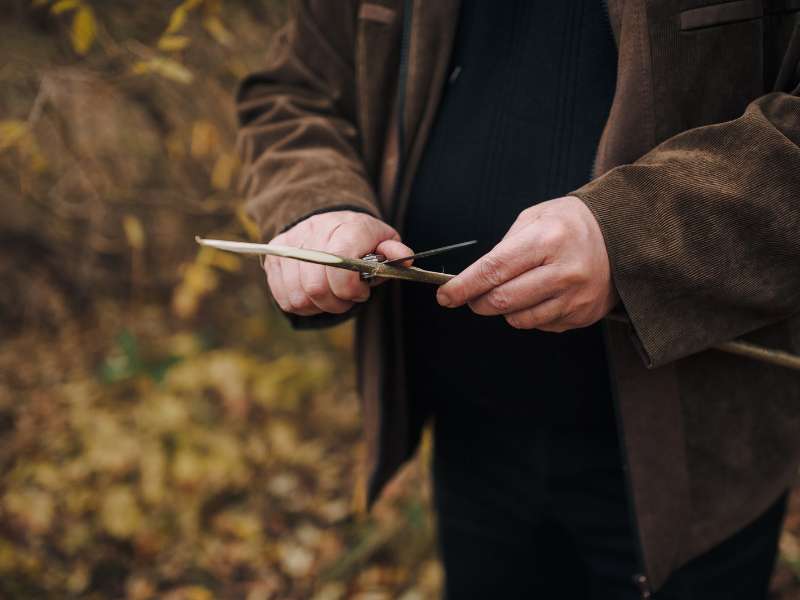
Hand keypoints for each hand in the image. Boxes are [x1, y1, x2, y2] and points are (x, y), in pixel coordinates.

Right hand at [264, 210, 412, 315]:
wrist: (328, 219)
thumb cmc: (361, 238)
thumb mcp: (382, 240)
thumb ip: (393, 251)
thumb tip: (403, 258)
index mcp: (346, 226)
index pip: (339, 264)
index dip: (350, 287)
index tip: (361, 291)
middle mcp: (314, 231)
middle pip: (316, 286)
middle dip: (336, 302)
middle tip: (347, 298)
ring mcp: (290, 244)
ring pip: (299, 296)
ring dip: (319, 306)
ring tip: (332, 296)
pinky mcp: (274, 257)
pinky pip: (284, 298)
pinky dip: (303, 305)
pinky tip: (315, 295)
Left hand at [436, 196, 617, 331]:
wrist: (622, 237)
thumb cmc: (569, 224)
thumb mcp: (535, 218)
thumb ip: (503, 247)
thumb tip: (473, 278)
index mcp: (548, 239)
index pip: (494, 270)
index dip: (464, 286)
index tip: (445, 296)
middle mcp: (564, 271)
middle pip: (503, 300)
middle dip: (478, 302)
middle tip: (472, 296)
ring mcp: (576, 297)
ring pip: (519, 319)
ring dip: (503, 310)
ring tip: (511, 291)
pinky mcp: (583, 315)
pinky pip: (540, 325)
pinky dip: (529, 315)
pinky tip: (539, 295)